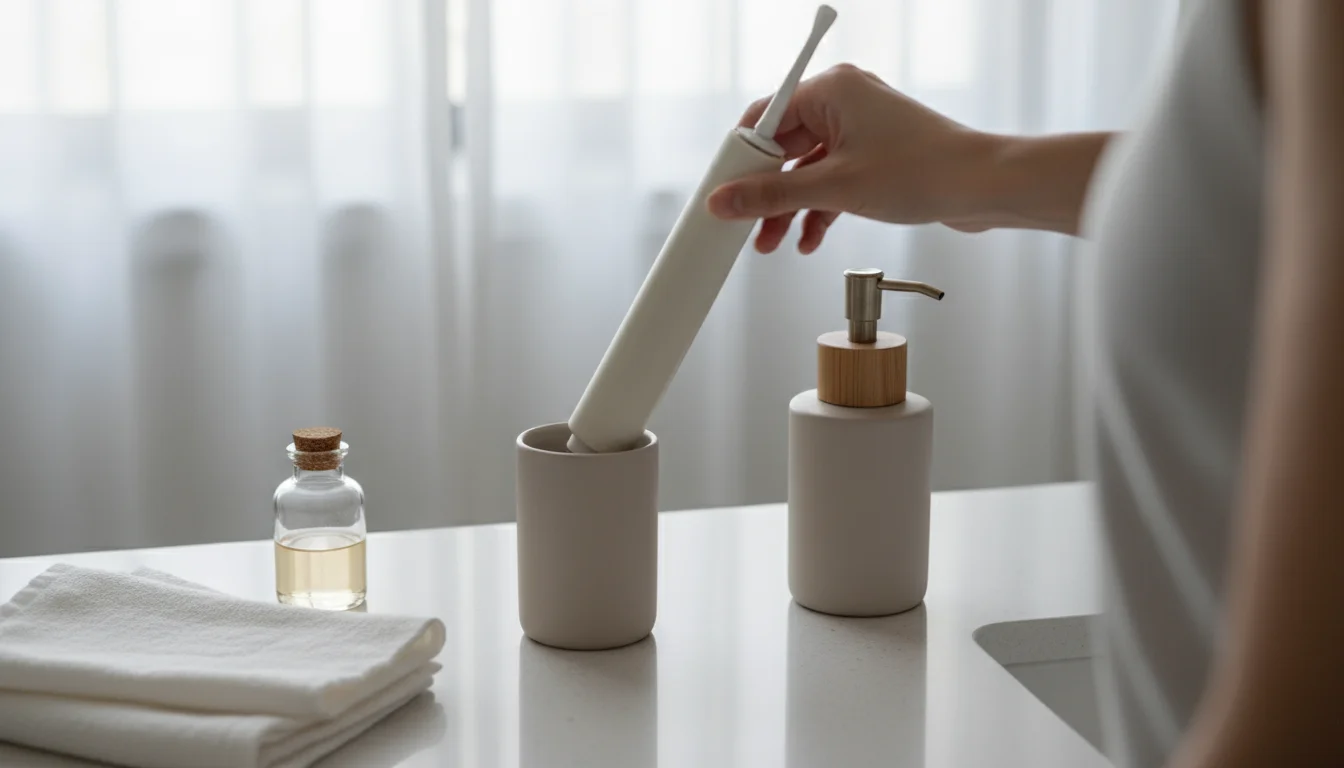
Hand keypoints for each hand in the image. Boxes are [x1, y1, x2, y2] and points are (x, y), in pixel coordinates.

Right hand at [706, 64, 996, 252]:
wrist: (984, 188)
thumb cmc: (922, 172)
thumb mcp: (834, 188)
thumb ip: (772, 196)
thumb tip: (723, 202)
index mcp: (831, 90)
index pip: (765, 118)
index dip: (740, 159)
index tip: (722, 191)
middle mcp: (844, 103)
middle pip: (783, 148)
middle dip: (765, 193)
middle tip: (744, 228)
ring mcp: (862, 131)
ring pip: (807, 170)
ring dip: (790, 208)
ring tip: (772, 244)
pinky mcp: (875, 157)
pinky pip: (832, 181)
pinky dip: (819, 209)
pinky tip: (809, 240)